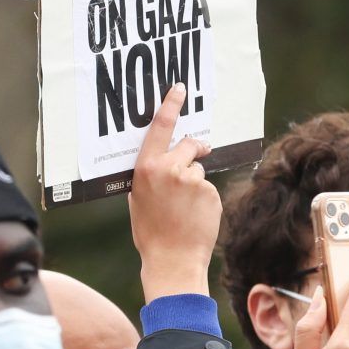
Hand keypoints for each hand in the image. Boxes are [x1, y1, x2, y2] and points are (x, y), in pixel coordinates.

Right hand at [128, 84, 220, 303]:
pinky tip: (195, 215)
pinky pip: (208, 187)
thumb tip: (162, 158)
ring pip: (199, 169)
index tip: (180, 88)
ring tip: (185, 207)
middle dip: (193, 149)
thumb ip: (150, 175)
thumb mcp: (138, 198)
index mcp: (146, 168)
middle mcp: (170, 168)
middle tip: (196, 155)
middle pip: (189, 143)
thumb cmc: (151, 232)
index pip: (160, 127)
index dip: (171, 105)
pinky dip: (204, 198)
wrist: (172, 260)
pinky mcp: (210, 192)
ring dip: (196, 182)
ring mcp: (192, 180)